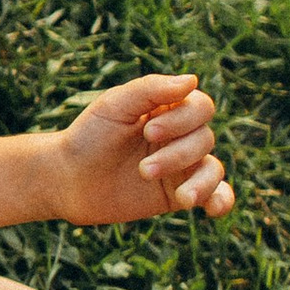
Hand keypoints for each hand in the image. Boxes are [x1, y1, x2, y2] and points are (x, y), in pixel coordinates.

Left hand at [55, 75, 232, 222]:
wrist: (67, 179)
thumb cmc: (88, 136)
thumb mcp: (114, 105)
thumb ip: (151, 89)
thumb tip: (193, 80)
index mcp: (167, 108)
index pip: (200, 107)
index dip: (183, 120)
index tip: (147, 132)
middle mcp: (180, 135)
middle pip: (205, 138)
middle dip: (177, 155)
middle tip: (142, 168)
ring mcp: (181, 165)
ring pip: (213, 168)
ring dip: (199, 182)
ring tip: (181, 197)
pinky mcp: (178, 193)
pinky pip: (215, 195)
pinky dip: (222, 200)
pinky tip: (214, 209)